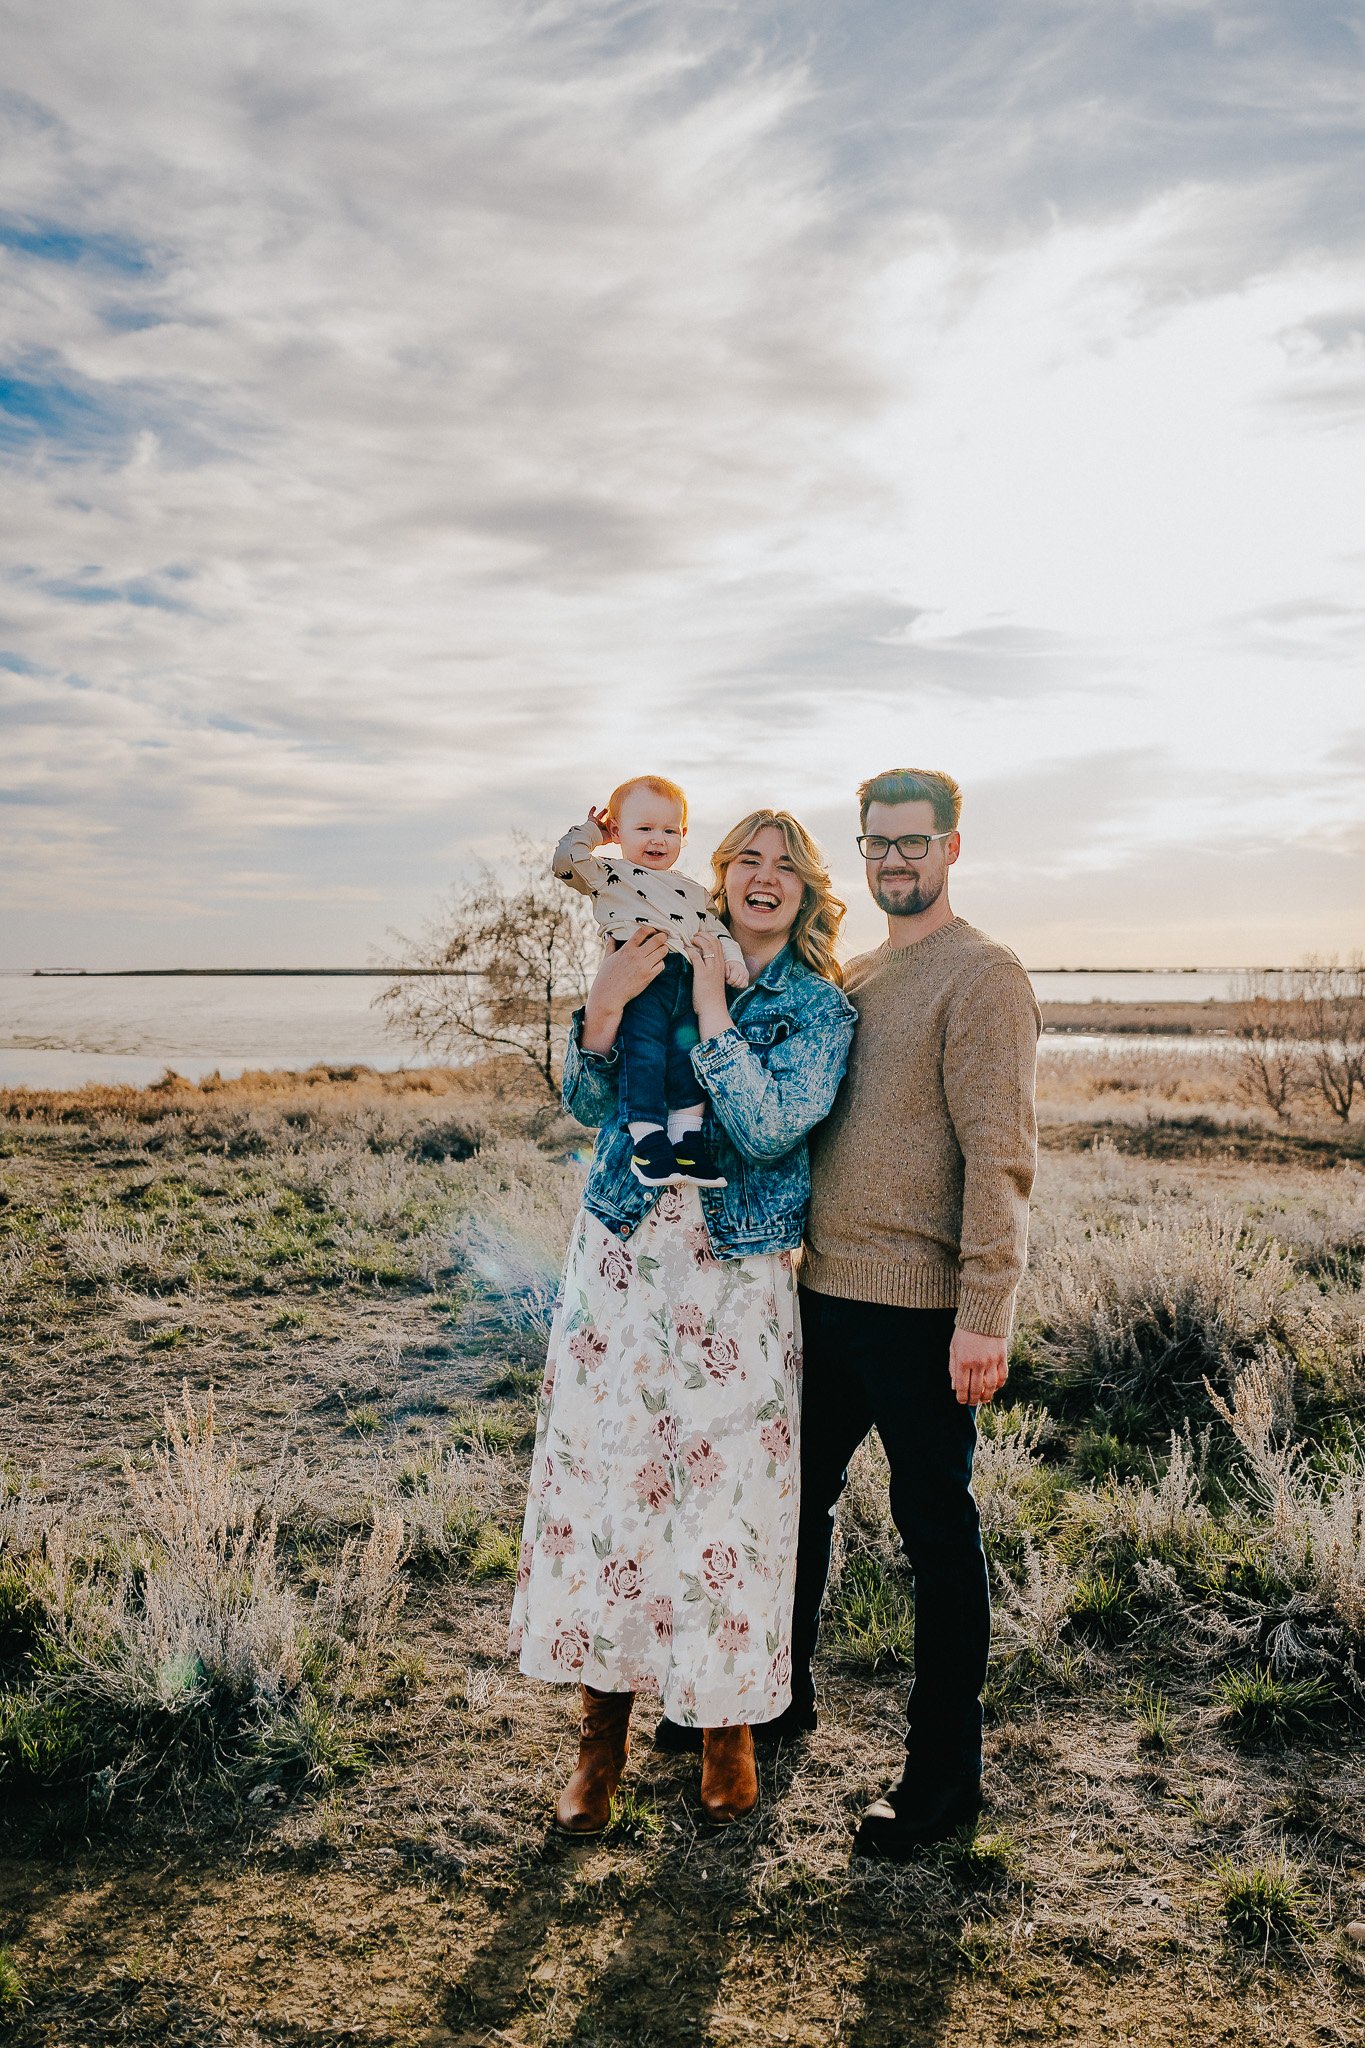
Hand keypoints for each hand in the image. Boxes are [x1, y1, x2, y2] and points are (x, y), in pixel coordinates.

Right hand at [581, 928, 668, 1051]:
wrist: (609, 995)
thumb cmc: (605, 977)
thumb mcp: (606, 959)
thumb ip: (610, 946)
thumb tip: (609, 936)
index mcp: (626, 949)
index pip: (642, 932)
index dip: (650, 929)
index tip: (653, 930)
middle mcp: (636, 956)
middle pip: (657, 940)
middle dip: (662, 937)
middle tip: (663, 937)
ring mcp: (644, 966)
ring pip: (662, 952)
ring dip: (663, 949)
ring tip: (661, 950)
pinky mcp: (649, 976)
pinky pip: (661, 965)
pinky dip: (661, 963)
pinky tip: (657, 963)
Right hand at [587, 804, 614, 841]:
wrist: (592, 835)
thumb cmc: (601, 837)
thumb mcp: (610, 837)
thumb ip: (615, 834)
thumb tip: (621, 833)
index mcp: (604, 831)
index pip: (610, 827)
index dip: (613, 825)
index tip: (617, 821)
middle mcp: (600, 827)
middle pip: (605, 822)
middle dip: (608, 819)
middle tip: (612, 815)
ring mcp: (595, 823)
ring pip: (599, 816)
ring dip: (603, 813)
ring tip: (606, 809)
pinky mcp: (591, 820)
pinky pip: (590, 814)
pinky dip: (592, 810)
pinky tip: (594, 807)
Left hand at [687, 930, 733, 1039]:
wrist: (713, 1009)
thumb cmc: (712, 996)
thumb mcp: (715, 979)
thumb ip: (711, 969)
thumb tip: (700, 960)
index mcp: (722, 965)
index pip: (718, 943)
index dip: (708, 937)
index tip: (699, 937)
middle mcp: (718, 964)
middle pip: (714, 941)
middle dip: (703, 935)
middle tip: (693, 936)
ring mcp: (711, 968)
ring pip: (707, 945)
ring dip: (697, 940)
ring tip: (690, 941)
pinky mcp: (702, 974)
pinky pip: (696, 956)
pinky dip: (689, 950)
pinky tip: (685, 951)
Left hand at [723, 959, 748, 989]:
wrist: (737, 963)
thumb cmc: (730, 966)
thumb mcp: (726, 966)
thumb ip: (726, 972)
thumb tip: (728, 977)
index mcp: (737, 969)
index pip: (732, 979)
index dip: (728, 981)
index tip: (727, 979)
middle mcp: (743, 973)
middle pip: (737, 983)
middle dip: (731, 984)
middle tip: (729, 981)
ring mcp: (746, 976)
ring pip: (741, 986)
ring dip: (736, 985)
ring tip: (733, 982)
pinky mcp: (747, 979)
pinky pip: (745, 986)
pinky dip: (740, 986)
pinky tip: (737, 983)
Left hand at [949, 1328, 1008, 1406]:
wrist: (983, 1314)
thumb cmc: (965, 1331)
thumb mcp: (954, 1347)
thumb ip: (953, 1367)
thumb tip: (955, 1387)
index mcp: (962, 1360)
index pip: (961, 1386)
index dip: (961, 1397)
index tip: (961, 1401)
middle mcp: (977, 1363)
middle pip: (976, 1389)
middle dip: (973, 1400)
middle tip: (972, 1403)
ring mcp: (991, 1361)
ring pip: (991, 1386)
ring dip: (987, 1396)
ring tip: (984, 1399)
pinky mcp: (1002, 1357)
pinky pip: (1002, 1376)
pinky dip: (999, 1385)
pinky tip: (995, 1387)